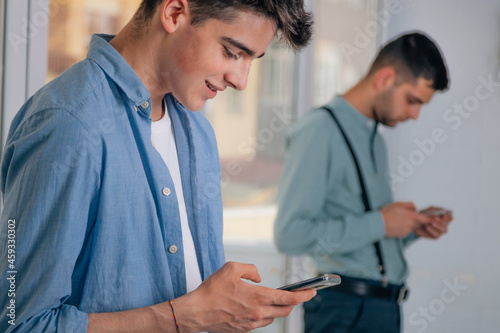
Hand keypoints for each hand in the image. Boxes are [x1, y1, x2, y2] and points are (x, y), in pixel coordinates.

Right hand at [166, 261, 315, 332]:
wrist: (196, 312)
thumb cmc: (212, 290)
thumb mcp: (232, 268)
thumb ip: (251, 269)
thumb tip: (259, 277)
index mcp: (258, 297)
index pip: (289, 298)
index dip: (304, 295)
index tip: (312, 292)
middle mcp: (258, 313)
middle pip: (285, 310)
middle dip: (293, 302)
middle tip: (297, 295)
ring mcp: (251, 324)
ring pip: (272, 317)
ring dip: (276, 308)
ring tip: (272, 299)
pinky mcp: (243, 330)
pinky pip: (259, 322)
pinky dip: (262, 314)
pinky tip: (254, 307)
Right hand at [381, 202, 431, 237]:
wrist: (378, 224)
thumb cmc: (386, 214)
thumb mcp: (398, 204)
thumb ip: (409, 205)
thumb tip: (414, 207)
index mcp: (411, 216)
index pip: (427, 218)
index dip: (433, 219)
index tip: (437, 218)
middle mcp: (411, 224)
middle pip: (420, 223)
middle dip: (420, 220)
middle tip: (412, 216)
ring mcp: (407, 230)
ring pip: (413, 226)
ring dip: (409, 223)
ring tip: (398, 219)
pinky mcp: (403, 235)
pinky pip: (407, 230)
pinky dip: (404, 227)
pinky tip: (396, 224)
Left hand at [415, 206, 452, 238]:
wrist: (415, 223)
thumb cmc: (423, 215)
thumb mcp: (428, 211)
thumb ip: (434, 211)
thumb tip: (439, 214)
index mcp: (444, 217)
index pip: (450, 217)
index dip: (448, 217)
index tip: (444, 215)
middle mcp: (444, 225)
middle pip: (447, 224)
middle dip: (442, 221)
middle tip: (436, 218)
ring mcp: (441, 231)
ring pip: (444, 230)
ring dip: (438, 226)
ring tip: (431, 223)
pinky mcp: (436, 236)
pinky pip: (436, 235)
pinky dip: (432, 231)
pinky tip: (427, 227)